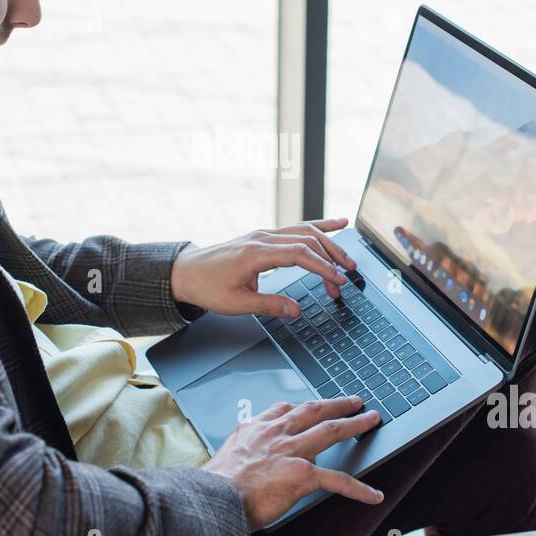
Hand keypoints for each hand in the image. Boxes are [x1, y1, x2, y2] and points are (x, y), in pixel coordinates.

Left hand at [170, 217, 358, 318]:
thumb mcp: (236, 304)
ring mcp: (264, 234)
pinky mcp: (264, 236)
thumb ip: (269, 306)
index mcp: (256, 253)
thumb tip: (297, 311)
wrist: (186, 272)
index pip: (299, 254)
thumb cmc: (208, 287)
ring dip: (329, 243)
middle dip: (331, 257)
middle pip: (307, 240)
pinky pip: (296, 228)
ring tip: (348, 257)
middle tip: (348, 275)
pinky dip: (318, 227)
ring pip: (304, 231)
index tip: (338, 281)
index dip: (322, 267)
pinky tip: (336, 224)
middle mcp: (263, 238)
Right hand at [202, 396, 383, 530]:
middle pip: (313, 410)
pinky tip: (372, 494)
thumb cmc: (215, 486)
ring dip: (355, 424)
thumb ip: (243, 454)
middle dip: (337, 404)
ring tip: (370, 420)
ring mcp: (291, 451)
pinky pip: (338, 479)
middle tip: (353, 401)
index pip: (283, 410)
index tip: (311, 406)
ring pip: (331, 430)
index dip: (302, 408)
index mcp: (254, 429)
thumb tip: (249, 466)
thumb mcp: (225, 457)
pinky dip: (359, 488)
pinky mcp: (302, 474)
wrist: (212, 499)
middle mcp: (275, 434)